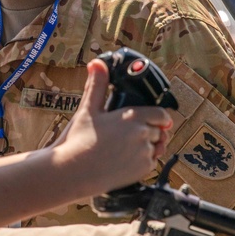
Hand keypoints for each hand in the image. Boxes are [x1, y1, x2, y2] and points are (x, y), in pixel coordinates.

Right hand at [54, 59, 172, 195]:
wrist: (74, 171)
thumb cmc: (79, 140)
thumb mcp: (88, 109)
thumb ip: (97, 85)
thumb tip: (97, 64)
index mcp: (132, 116)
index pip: (161, 114)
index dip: (160, 117)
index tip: (156, 119)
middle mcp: (142, 134)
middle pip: (159, 131)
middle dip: (151, 132)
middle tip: (133, 135)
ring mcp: (144, 153)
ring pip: (157, 147)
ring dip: (149, 146)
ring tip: (129, 147)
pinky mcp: (142, 170)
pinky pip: (151, 162)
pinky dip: (144, 161)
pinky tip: (126, 159)